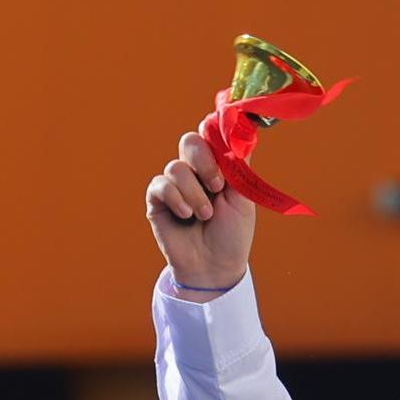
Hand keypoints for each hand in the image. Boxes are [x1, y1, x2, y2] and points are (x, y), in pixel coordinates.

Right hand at [145, 120, 257, 291]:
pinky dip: (176, 199)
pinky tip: (186, 216)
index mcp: (216, 167)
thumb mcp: (243, 198)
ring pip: (176, 167)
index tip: (221, 144)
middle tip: (217, 186)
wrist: (216, 267)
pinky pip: (160, 185)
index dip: (214, 133)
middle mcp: (194, 172)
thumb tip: (242, 133)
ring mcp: (174, 185)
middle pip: (190, 142)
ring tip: (205, 216)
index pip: (210, 136)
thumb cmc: (232, 235)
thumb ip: (238, 165)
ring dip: (194, 193)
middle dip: (204, 162)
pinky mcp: (157, 200)